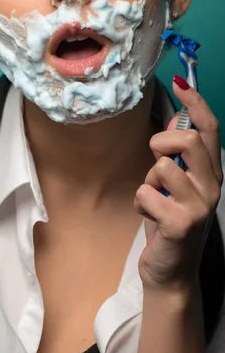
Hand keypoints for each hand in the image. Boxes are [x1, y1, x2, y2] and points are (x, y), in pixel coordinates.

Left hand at [134, 76, 222, 294]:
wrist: (171, 270)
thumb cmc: (169, 221)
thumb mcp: (175, 184)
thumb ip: (178, 156)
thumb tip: (173, 122)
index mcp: (211, 173)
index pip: (209, 128)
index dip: (194, 102)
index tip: (178, 82)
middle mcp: (212, 186)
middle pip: (185, 140)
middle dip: (160, 145)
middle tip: (155, 164)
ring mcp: (200, 205)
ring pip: (160, 167)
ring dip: (147, 183)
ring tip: (154, 201)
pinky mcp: (181, 223)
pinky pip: (146, 193)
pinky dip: (140, 203)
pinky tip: (150, 217)